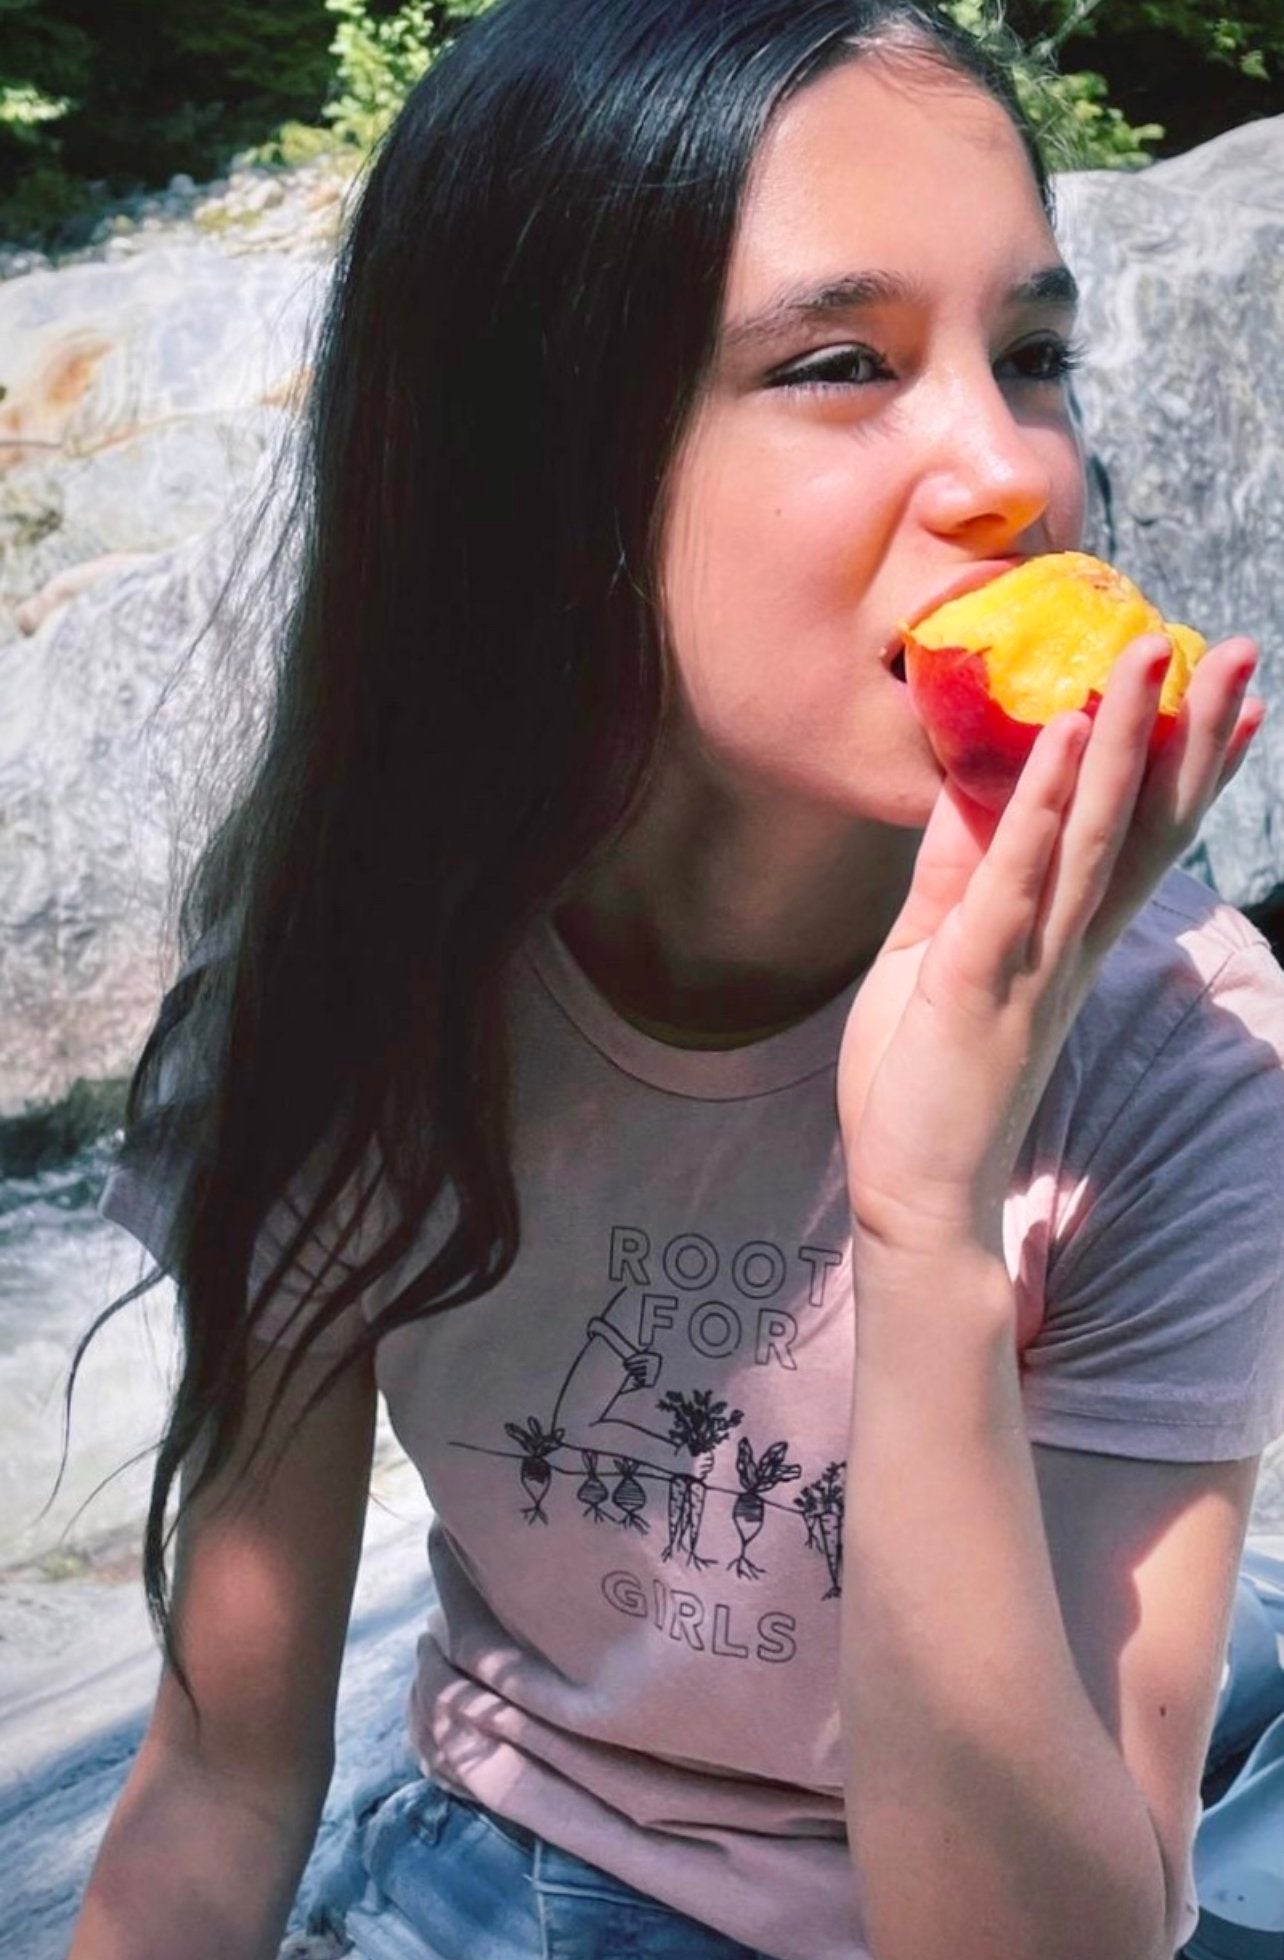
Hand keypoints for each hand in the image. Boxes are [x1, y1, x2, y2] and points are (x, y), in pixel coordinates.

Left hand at [839, 630, 1264, 1263]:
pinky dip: (1043, 805)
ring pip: (1096, 834)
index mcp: (1065, 942)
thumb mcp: (935, 954)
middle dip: (1188, 733)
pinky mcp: (981, 976)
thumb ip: (958, 876)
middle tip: (1232, 649)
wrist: (915, 1195)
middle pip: (1144, 823)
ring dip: (1127, 740)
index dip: (1188, 772)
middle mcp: (1069, 945)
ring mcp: (1033, 960)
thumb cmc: (924, 1081)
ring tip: (1154, 655)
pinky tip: (1063, 736)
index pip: (1141, 843)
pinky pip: (1018, 878)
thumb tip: (971, 792)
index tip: (1233, 705)